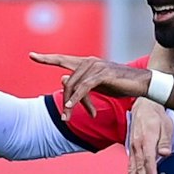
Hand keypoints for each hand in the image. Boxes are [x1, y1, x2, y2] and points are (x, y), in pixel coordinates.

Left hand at [28, 52, 153, 113]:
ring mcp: (95, 66)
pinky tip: (71, 106)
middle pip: (68, 81)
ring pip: (74, 86)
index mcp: (87, 63)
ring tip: (68, 117)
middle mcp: (89, 62)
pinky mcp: (102, 74)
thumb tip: (62, 80)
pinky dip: (77, 98)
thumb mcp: (97, 86)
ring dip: (70, 104)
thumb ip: (80, 84)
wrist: (141, 84)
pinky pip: (84, 88)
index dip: (47, 58)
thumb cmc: (120, 85)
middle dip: (65, 100)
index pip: (63, 59)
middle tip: (66, 117)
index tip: (32, 55)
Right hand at [127, 99, 173, 173]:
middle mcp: (138, 144)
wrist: (144, 106)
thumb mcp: (166, 125)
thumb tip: (165, 153)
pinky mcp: (132, 150)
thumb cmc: (157, 117)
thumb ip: (165, 140)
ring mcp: (133, 148)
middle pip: (139, 165)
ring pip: (132, 167)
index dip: (151, 170)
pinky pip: (130, 165)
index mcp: (147, 138)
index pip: (149, 157)